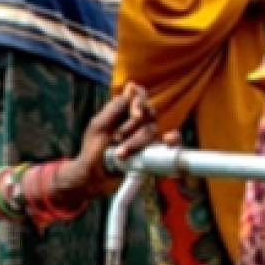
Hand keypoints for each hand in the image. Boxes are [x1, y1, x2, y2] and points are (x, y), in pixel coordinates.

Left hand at [54, 84, 161, 201]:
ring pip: (152, 130)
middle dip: (131, 127)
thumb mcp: (99, 126)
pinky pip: (168, 143)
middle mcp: (136, 121)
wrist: (93, 177)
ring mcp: (145, 136)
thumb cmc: (92, 151)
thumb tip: (132, 86)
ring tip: (119, 153)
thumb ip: (116, 107)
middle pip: (148, 113)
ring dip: (135, 142)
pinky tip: (169, 140)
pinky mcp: (151, 151)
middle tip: (116, 138)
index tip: (135, 113)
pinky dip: (172, 140)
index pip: (139, 96)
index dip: (140, 101)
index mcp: (123, 110)